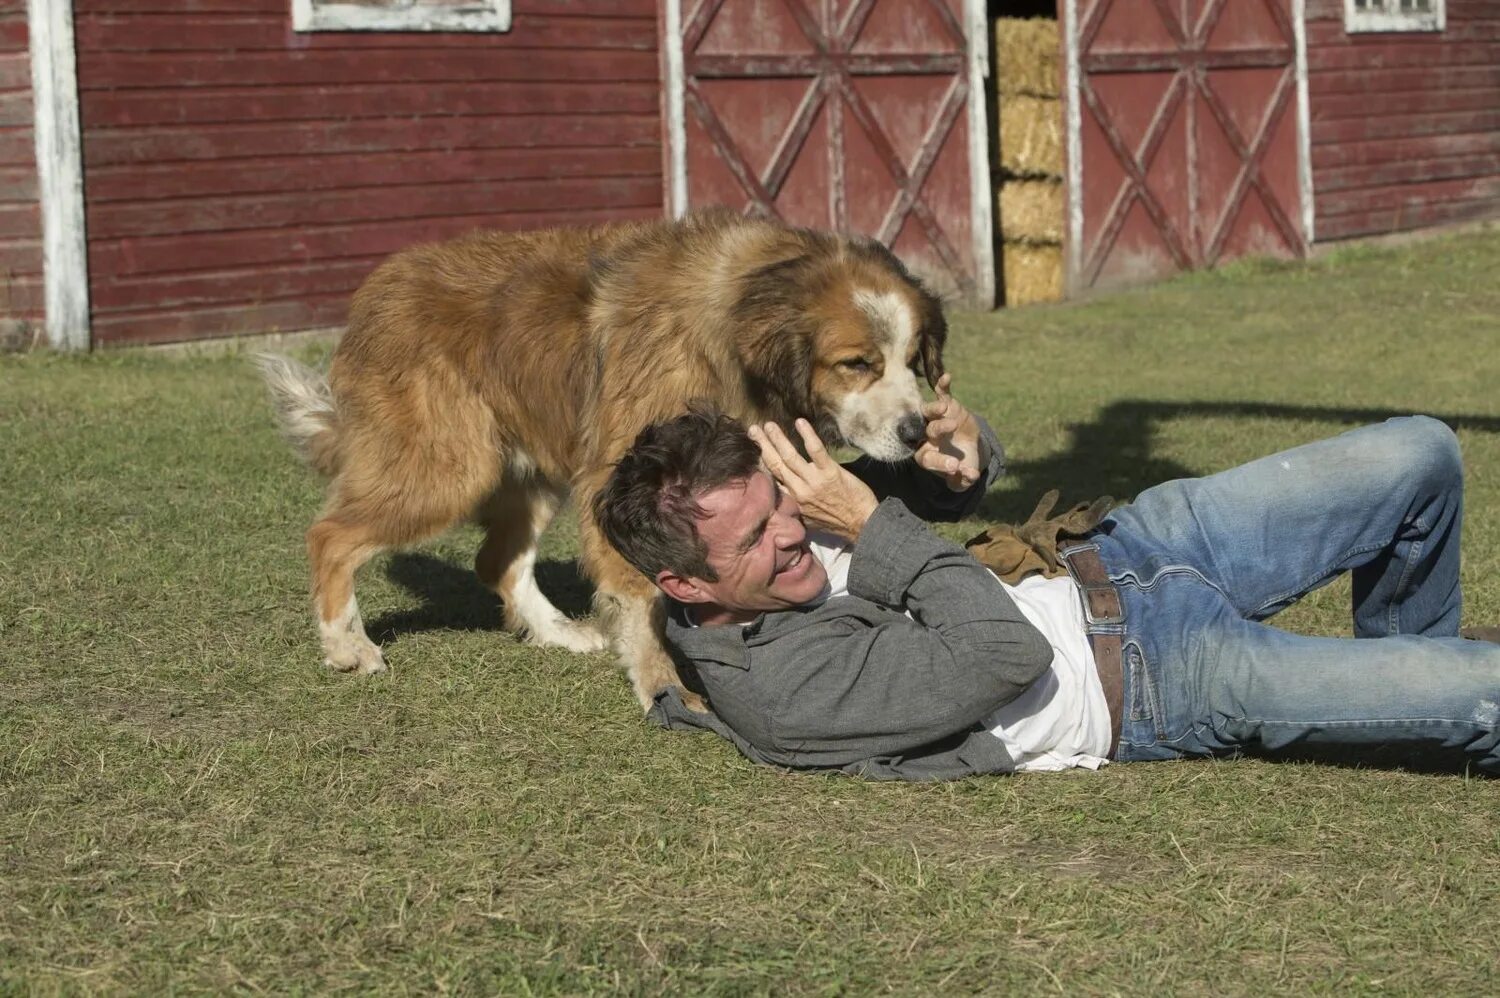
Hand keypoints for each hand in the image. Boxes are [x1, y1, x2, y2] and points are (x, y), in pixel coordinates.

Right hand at [748, 419, 878, 539]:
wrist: (861, 524)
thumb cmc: (837, 523)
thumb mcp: (808, 519)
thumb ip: (795, 505)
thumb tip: (783, 495)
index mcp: (793, 501)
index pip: (771, 479)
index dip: (760, 462)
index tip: (753, 449)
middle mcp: (799, 491)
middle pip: (775, 464)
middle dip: (762, 445)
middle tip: (753, 429)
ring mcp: (814, 481)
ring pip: (790, 456)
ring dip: (777, 439)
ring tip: (768, 425)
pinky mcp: (830, 473)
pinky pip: (815, 451)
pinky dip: (807, 435)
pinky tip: (799, 422)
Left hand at [915, 373, 986, 491]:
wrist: (967, 449)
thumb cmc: (962, 465)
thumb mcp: (963, 479)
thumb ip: (964, 480)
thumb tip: (971, 475)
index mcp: (927, 456)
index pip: (928, 459)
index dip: (940, 462)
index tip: (955, 466)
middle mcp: (927, 437)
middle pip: (927, 432)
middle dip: (938, 429)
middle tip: (951, 427)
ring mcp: (935, 419)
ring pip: (930, 412)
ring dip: (935, 408)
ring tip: (944, 407)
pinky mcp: (947, 405)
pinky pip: (942, 394)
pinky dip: (942, 386)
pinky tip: (946, 377)